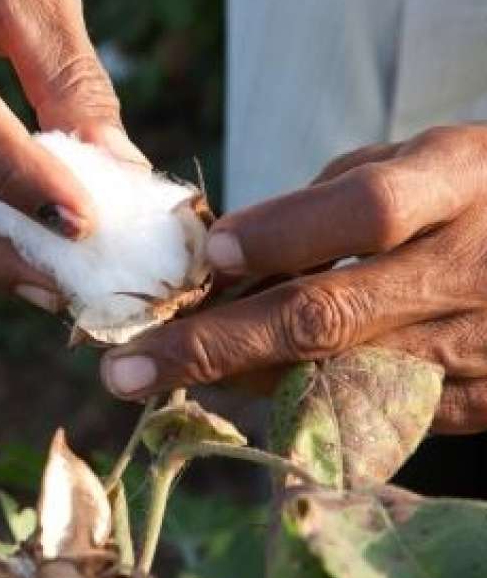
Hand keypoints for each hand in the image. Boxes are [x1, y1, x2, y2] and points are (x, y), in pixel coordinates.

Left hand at [101, 124, 486, 433]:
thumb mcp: (407, 164)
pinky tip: (235, 389)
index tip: (211, 253)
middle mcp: (466, 268)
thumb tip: (218, 262)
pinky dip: (293, 402)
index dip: (285, 232)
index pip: (367, 210)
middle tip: (125, 369)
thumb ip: (319, 206)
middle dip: (212, 345)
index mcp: (455, 182)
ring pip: (333, 377)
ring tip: (155, 377)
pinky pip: (368, 413)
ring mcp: (478, 344)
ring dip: (235, 381)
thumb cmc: (462, 194)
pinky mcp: (480, 399)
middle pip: (328, 316)